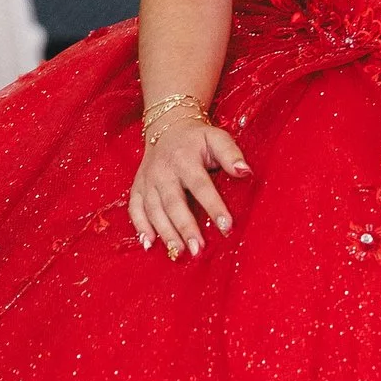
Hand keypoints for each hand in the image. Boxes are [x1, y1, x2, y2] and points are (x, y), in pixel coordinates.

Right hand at [130, 115, 252, 258]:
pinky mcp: (138, 187)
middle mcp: (163, 171)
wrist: (166, 127)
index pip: (201, 186)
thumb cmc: (197, 138)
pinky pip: (135, 208)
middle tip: (198, 250)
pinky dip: (140, 226)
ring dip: (165, 232)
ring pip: (154, 209)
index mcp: (185, 159)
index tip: (226, 227)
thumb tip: (246, 172)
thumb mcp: (217, 138)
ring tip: (179, 253)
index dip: (214, 206)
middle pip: (174, 203)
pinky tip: (148, 244)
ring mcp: (148, 180)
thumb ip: (231, 154)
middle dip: (185, 228)